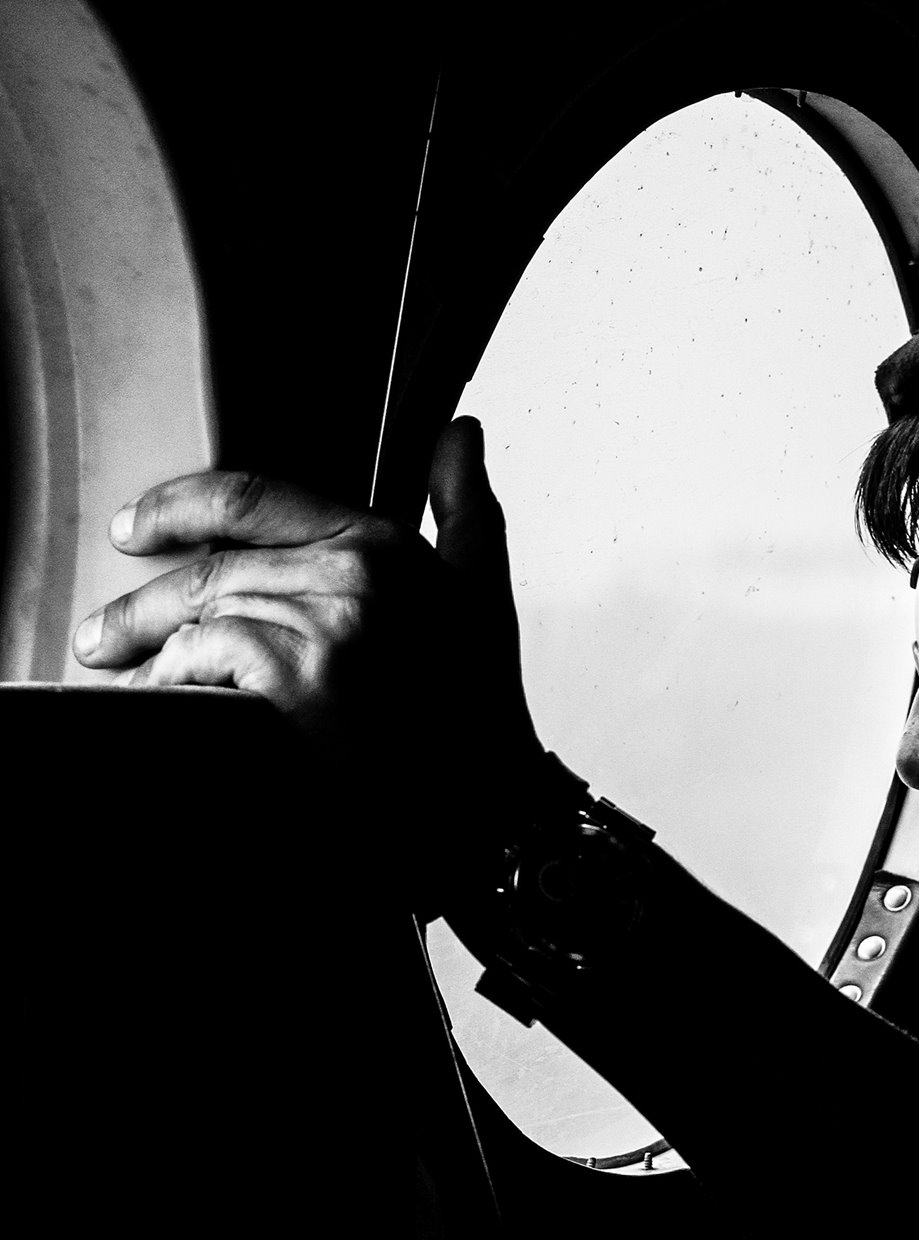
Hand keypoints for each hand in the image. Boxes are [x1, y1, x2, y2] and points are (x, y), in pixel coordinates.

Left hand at [71, 418, 540, 815]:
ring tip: (120, 671)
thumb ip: (464, 504)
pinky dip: (170, 678)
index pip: (255, 498)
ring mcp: (326, 624)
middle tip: (104, 633)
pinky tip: (159, 698)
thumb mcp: (483, 589)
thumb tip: (460, 434)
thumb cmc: (480, 708)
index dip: (178, 507)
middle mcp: (355, 572)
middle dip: (143, 602)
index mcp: (387, 544)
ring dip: (147, 645)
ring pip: (199, 612)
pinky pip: (200, 658)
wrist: (489, 800)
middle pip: (212, 567)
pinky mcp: (299, 678)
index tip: (133, 529)